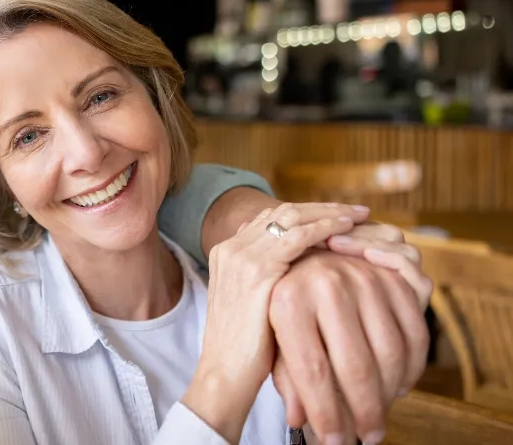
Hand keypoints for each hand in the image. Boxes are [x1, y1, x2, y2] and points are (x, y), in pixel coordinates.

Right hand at [182, 203, 359, 443]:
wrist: (224, 375)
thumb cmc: (245, 350)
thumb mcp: (254, 304)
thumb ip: (270, 280)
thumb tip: (298, 269)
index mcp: (227, 252)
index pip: (271, 218)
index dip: (307, 213)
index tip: (335, 216)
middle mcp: (232, 248)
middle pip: (283, 211)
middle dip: (321, 208)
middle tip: (355, 211)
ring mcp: (242, 256)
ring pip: (293, 218)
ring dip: (329, 214)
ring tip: (359, 217)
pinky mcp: (259, 271)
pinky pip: (299, 238)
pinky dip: (326, 230)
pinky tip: (349, 232)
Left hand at [269, 225, 431, 444]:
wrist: (302, 250)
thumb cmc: (282, 300)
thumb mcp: (273, 335)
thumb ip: (287, 376)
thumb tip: (299, 419)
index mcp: (288, 300)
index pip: (313, 370)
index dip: (326, 413)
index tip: (334, 442)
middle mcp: (326, 283)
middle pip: (357, 366)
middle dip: (365, 412)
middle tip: (367, 438)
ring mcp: (363, 275)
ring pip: (390, 351)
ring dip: (391, 393)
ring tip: (381, 415)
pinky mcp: (391, 274)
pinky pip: (414, 329)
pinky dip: (413, 365)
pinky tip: (399, 385)